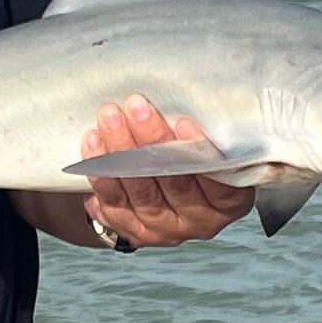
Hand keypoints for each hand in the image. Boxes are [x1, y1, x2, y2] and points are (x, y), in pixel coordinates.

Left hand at [77, 94, 255, 249]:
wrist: (160, 193)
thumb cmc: (192, 158)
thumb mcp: (211, 150)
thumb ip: (207, 135)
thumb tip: (190, 91)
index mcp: (227, 203)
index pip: (219, 182)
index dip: (201, 152)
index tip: (183, 122)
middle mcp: (199, 221)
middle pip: (176, 182)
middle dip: (153, 142)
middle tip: (136, 106)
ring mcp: (165, 229)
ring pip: (142, 191)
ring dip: (122, 152)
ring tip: (109, 117)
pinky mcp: (133, 231)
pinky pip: (114, 202)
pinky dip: (102, 173)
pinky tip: (93, 144)